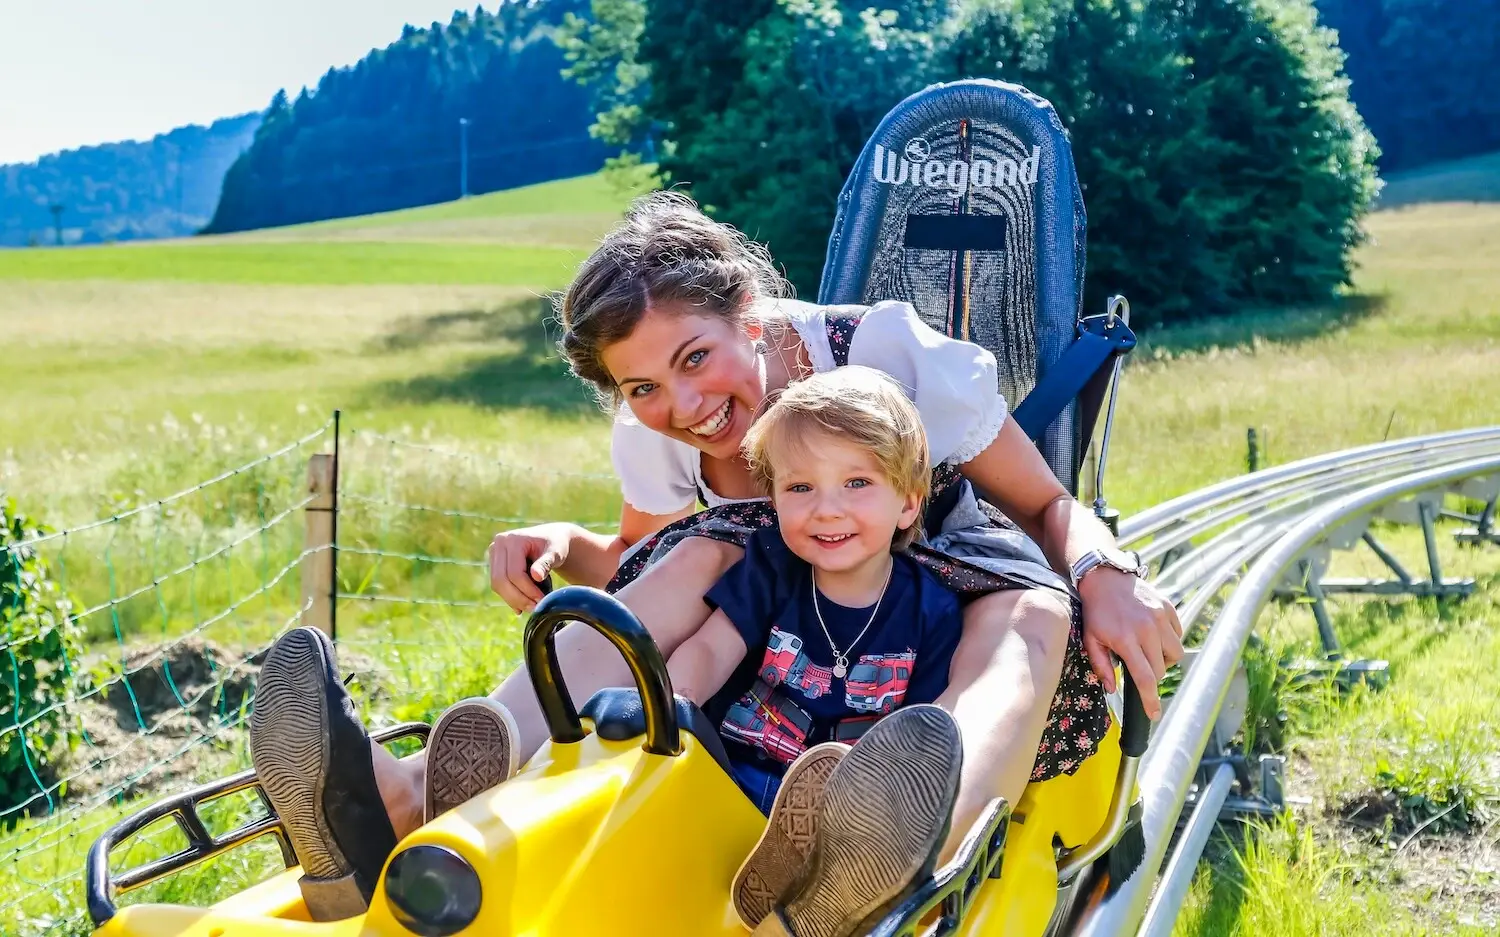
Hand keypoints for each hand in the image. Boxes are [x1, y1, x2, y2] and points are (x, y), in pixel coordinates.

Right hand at [487, 525, 569, 612]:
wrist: (550, 538)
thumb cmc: (555, 545)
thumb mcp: (556, 552)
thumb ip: (546, 563)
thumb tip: (536, 576)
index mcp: (513, 539)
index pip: (514, 572)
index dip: (527, 590)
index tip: (542, 600)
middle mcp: (499, 544)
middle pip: (501, 579)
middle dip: (518, 598)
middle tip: (535, 608)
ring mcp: (494, 553)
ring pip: (497, 584)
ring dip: (513, 600)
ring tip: (531, 607)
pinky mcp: (494, 563)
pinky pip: (498, 585)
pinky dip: (509, 597)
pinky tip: (521, 607)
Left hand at [1077, 568, 1183, 719]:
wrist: (1105, 577)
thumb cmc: (1095, 611)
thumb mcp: (1090, 639)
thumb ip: (1101, 665)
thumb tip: (1112, 689)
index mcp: (1126, 640)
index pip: (1145, 678)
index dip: (1150, 700)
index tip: (1154, 714)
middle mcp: (1147, 629)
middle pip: (1161, 669)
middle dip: (1152, 675)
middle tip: (1139, 666)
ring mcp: (1159, 617)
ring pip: (1175, 653)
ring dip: (1164, 659)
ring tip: (1148, 651)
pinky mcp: (1167, 607)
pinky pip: (1178, 634)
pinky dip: (1169, 640)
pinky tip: (1154, 635)